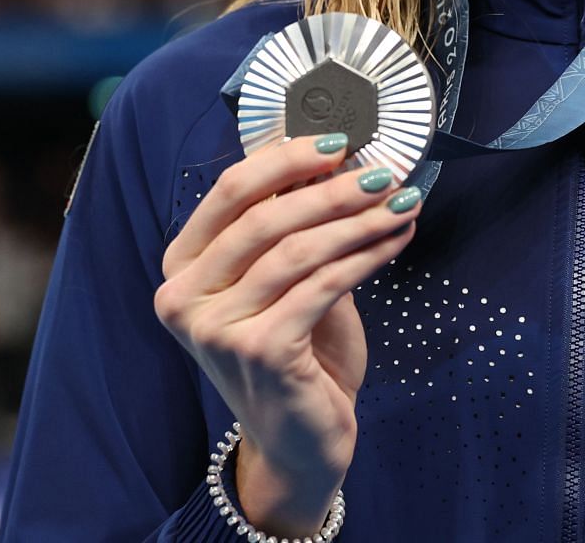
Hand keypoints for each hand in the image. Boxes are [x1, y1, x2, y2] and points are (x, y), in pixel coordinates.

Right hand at [155, 135, 419, 534]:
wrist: (299, 442)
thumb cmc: (293, 354)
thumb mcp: (284, 282)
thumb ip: (293, 227)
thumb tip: (338, 160)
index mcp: (182, 269)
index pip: (229, 192)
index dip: (285, 159)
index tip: (338, 142)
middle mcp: (185, 298)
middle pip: (264, 217)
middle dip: (333, 188)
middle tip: (384, 172)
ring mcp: (217, 329)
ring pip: (298, 250)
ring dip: (359, 220)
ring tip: (402, 202)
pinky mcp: (260, 352)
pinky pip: (323, 286)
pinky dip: (366, 256)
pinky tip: (396, 240)